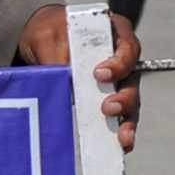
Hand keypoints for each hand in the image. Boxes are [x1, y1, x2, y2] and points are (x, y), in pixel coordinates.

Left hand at [18, 5, 140, 151]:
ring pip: (130, 101)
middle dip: (124, 98)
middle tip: (108, 108)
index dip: (119, 64)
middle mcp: (121, 57)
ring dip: (127, 120)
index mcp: (114, 33)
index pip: (127, 48)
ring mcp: (118, 79)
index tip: (100, 75)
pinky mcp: (108, 97)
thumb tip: (69, 87)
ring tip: (122, 137)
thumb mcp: (48, 37)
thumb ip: (58, 57)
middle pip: (132, 79)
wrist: (42, 40)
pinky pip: (119, 115)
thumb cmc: (50, 30)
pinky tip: (119, 144)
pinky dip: (119, 129)